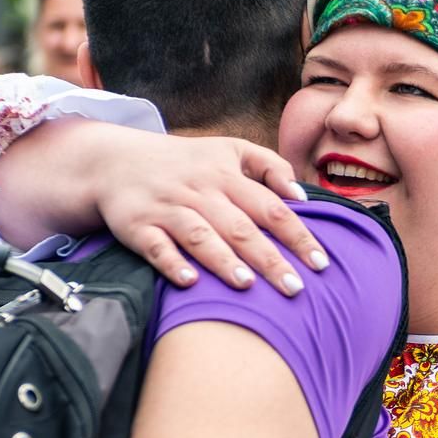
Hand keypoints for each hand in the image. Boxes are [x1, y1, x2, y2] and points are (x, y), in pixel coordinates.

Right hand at [90, 132, 328, 294]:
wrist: (116, 160)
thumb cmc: (185, 162)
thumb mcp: (228, 149)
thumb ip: (269, 165)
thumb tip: (301, 195)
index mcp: (226, 175)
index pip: (270, 207)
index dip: (297, 235)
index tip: (321, 263)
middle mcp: (200, 191)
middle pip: (241, 227)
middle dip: (269, 259)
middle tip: (295, 288)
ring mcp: (168, 208)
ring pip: (200, 235)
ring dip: (222, 260)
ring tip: (246, 285)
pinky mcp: (138, 226)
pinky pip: (156, 247)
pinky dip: (172, 263)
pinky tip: (189, 282)